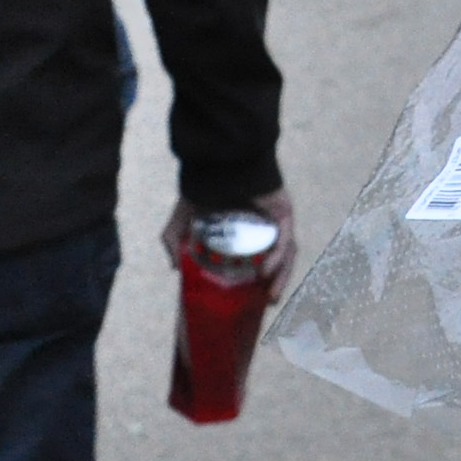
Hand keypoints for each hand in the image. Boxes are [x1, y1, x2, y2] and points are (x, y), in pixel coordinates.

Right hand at [163, 188, 297, 296]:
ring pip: (286, 252)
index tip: (250, 300)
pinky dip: (278, 256)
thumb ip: (174, 240)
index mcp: (246, 229)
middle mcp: (264, 226)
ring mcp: (275, 219)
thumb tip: (175, 269)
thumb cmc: (204, 184)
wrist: (218, 159)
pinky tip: (267, 270)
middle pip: (277, 258)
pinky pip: (286, 238)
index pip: (257, 257)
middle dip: (275, 282)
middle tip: (267, 302)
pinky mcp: (284, 211)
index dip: (255, 279)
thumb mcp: (183, 216)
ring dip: (282, 274)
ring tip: (271, 294)